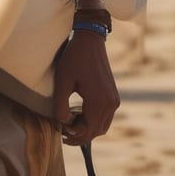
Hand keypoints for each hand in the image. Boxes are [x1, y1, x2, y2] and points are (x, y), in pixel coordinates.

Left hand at [53, 31, 119, 145]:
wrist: (90, 40)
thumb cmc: (74, 58)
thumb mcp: (63, 81)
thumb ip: (61, 105)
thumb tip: (64, 123)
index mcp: (99, 102)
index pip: (88, 131)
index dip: (73, 135)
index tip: (60, 131)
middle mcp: (111, 104)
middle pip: (96, 131)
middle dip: (80, 134)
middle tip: (63, 131)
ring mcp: (114, 100)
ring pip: (102, 125)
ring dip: (87, 128)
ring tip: (69, 122)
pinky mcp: (113, 95)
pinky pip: (105, 116)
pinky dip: (93, 119)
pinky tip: (78, 112)